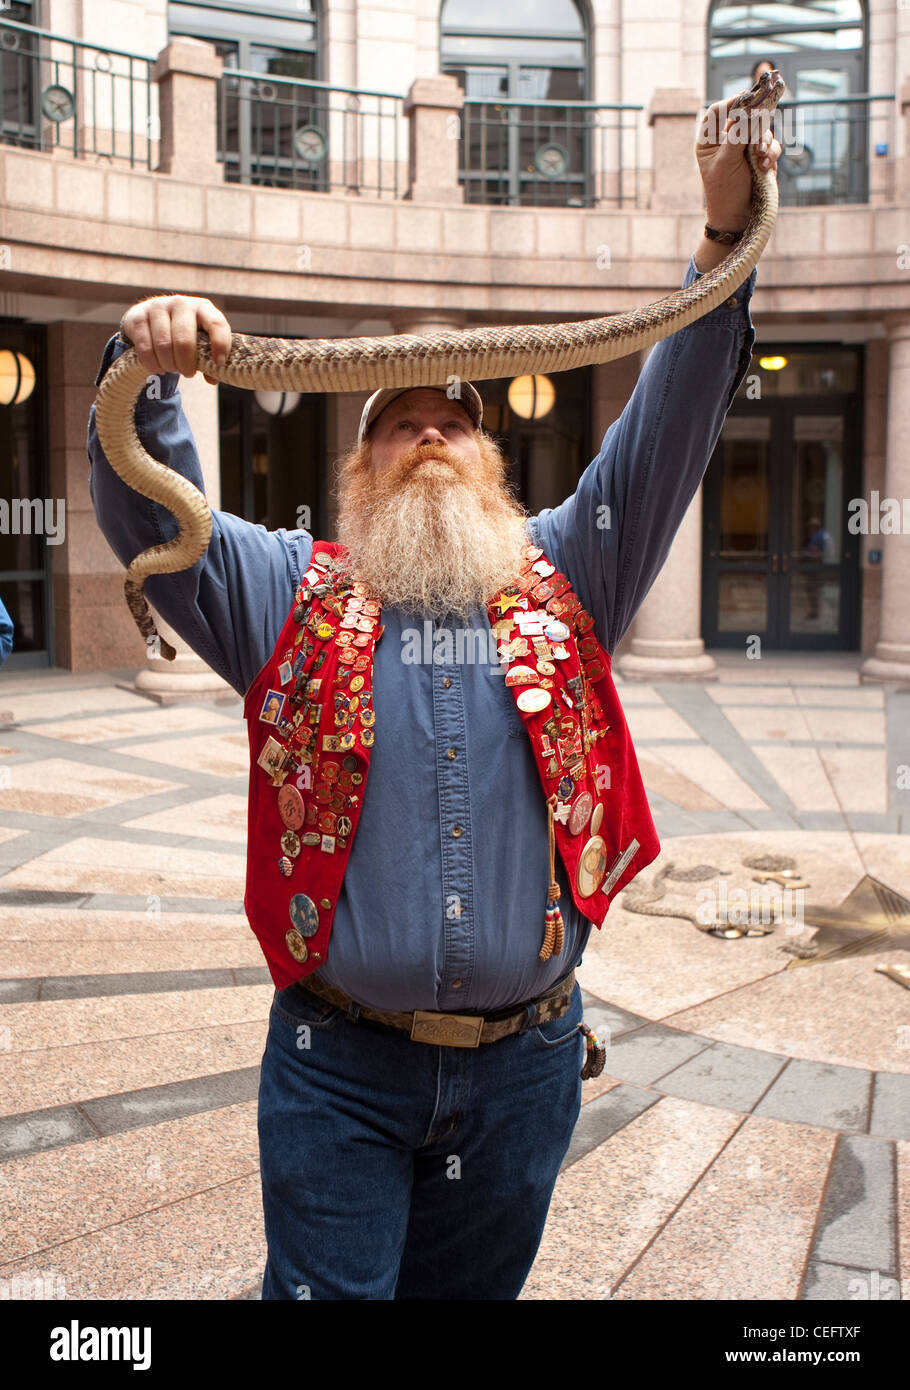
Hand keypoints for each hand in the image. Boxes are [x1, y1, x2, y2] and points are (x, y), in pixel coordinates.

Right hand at [120, 294, 231, 384]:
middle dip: (186, 364)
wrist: (151, 318)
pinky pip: (145, 347)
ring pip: (164, 345)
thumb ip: (208, 358)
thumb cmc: (184, 333)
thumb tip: (212, 379)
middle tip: (188, 373)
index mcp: (203, 308)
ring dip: (169, 365)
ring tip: (172, 369)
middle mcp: (181, 303)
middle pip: (184, 340)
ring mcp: (158, 307)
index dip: (220, 345)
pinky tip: (158, 368)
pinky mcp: (138, 317)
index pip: (216, 324)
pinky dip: (153, 364)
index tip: (219, 363)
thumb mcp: (199, 340)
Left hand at [695, 96, 781, 231]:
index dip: (731, 102)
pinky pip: (771, 145)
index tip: (746, 98)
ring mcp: (746, 148)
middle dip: (754, 121)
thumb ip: (738, 135)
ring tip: (760, 157)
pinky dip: (771, 154)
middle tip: (763, 116)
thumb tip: (749, 111)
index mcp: (709, 141)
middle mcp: (727, 141)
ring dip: (764, 141)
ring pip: (761, 130)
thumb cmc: (725, 192)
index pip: (718, 111)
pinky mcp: (762, 157)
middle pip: (744, 115)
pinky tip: (765, 167)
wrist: (738, 219)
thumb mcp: (728, 162)